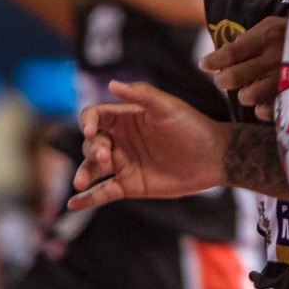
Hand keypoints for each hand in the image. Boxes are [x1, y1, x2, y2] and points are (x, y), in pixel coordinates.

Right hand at [68, 80, 229, 210]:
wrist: (214, 158)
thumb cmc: (192, 127)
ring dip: (83, 174)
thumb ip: (141, 95)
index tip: (90, 131)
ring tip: (80, 182)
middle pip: (91, 143)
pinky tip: (74, 204)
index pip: (95, 116)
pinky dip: (87, 199)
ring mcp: (123, 163)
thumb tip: (112, 83)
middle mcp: (120, 140)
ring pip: (93, 168)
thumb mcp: (168, 107)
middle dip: (91, 149)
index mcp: (126, 118)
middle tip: (103, 156)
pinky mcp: (130, 186)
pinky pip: (103, 192)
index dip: (87, 122)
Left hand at [199, 16, 286, 120]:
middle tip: (223, 80)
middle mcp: (275, 59)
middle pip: (234, 78)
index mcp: (268, 37)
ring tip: (248, 88)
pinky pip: (266, 111)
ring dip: (244, 94)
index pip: (231, 53)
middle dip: (222, 80)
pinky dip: (261, 108)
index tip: (204, 64)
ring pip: (247, 97)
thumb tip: (223, 55)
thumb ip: (248, 39)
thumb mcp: (272, 26)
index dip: (213, 61)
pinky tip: (263, 101)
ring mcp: (284, 80)